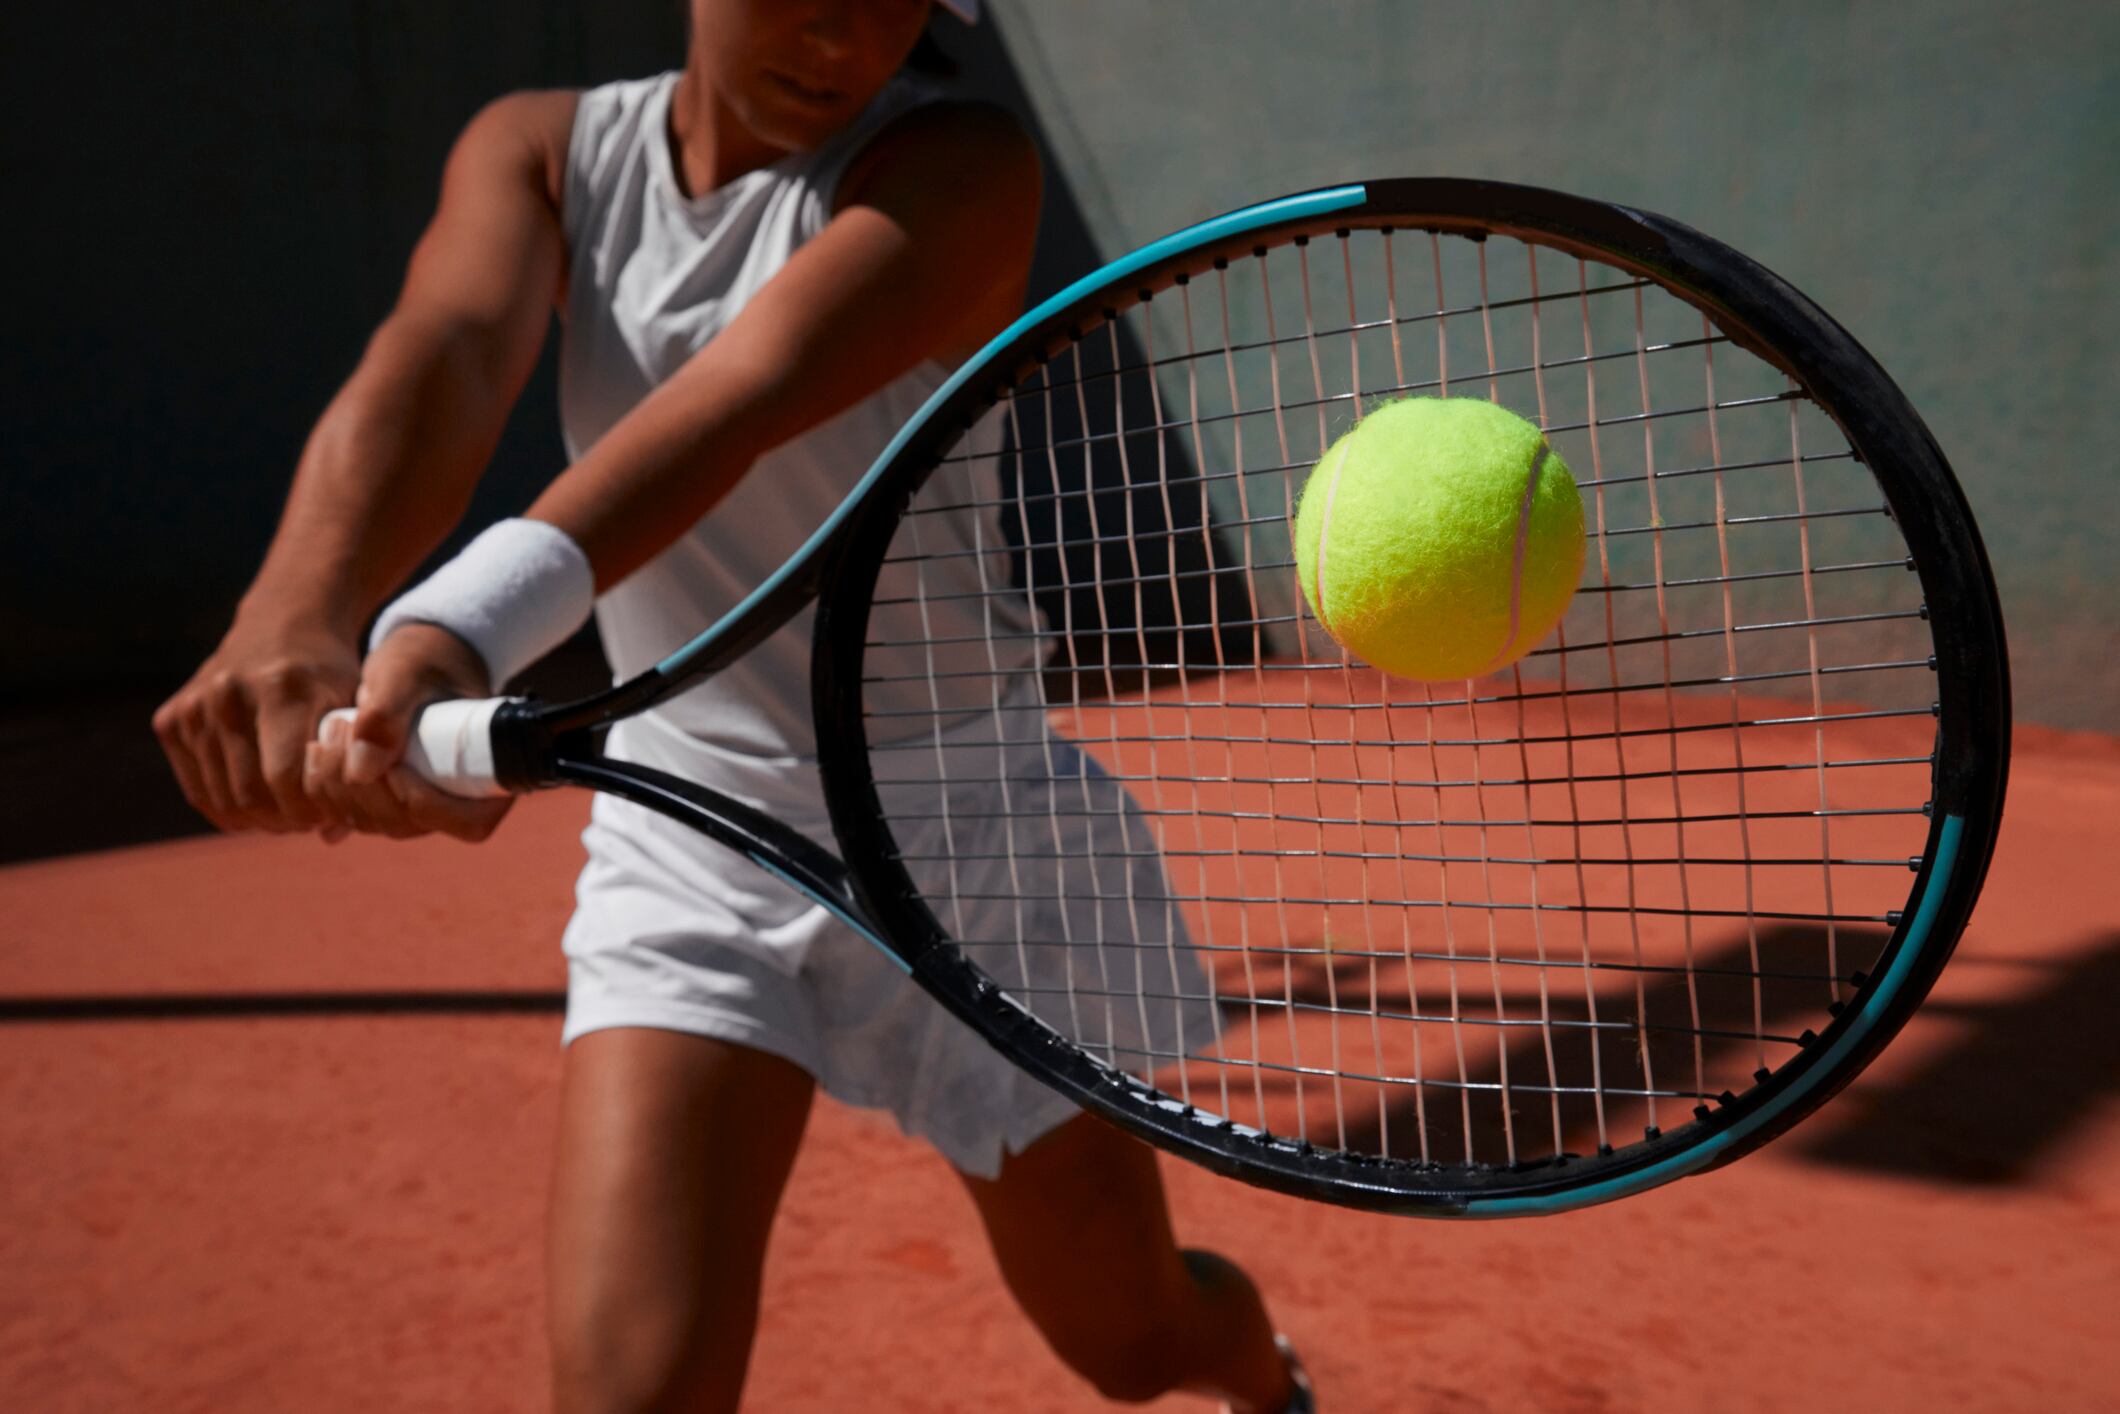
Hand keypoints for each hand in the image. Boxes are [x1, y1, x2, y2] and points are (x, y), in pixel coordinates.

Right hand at [153, 614, 360, 832]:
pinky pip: (200, 792)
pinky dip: (231, 808)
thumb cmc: (331, 675)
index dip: (310, 810)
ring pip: (223, 800)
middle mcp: (227, 694)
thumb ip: (359, 763)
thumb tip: (334, 836)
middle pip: (250, 794)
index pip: (286, 778)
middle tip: (311, 819)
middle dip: (286, 819)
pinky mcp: (170, 720)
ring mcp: (192, 707)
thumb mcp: (359, 705)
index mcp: (280, 687)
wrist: (283, 624)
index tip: (332, 812)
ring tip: (290, 810)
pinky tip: (262, 800)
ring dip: (259, 819)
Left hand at [303, 623, 513, 842]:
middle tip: (342, 726)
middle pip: (408, 823)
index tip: (395, 766)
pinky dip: (325, 789)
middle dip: (364, 785)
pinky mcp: (386, 802)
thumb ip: (386, 716)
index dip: (425, 803)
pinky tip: (319, 752)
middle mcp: (457, 799)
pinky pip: (351, 815)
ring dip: (337, 784)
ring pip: (373, 822)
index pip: (467, 821)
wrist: (415, 661)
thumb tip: (361, 772)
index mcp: (489, 774)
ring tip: (331, 728)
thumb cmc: (425, 661)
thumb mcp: (405, 676)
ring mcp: (420, 806)